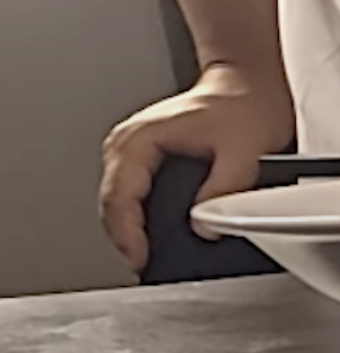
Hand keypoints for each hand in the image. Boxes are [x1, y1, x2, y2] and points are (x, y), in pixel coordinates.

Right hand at [99, 62, 293, 274]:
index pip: (119, 194)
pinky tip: (146, 234)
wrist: (244, 86)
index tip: (141, 258)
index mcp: (140, 138)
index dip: (128, 233)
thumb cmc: (240, 107)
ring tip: (144, 255)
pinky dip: (131, 217)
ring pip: (112, 198)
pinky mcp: (139, 157)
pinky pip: (124, 193)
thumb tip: (204, 225)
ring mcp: (129, 148)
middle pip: (108, 200)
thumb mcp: (244, 151)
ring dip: (125, 229)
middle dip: (123, 238)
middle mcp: (127, 142)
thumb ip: (225, 188)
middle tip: (143, 266)